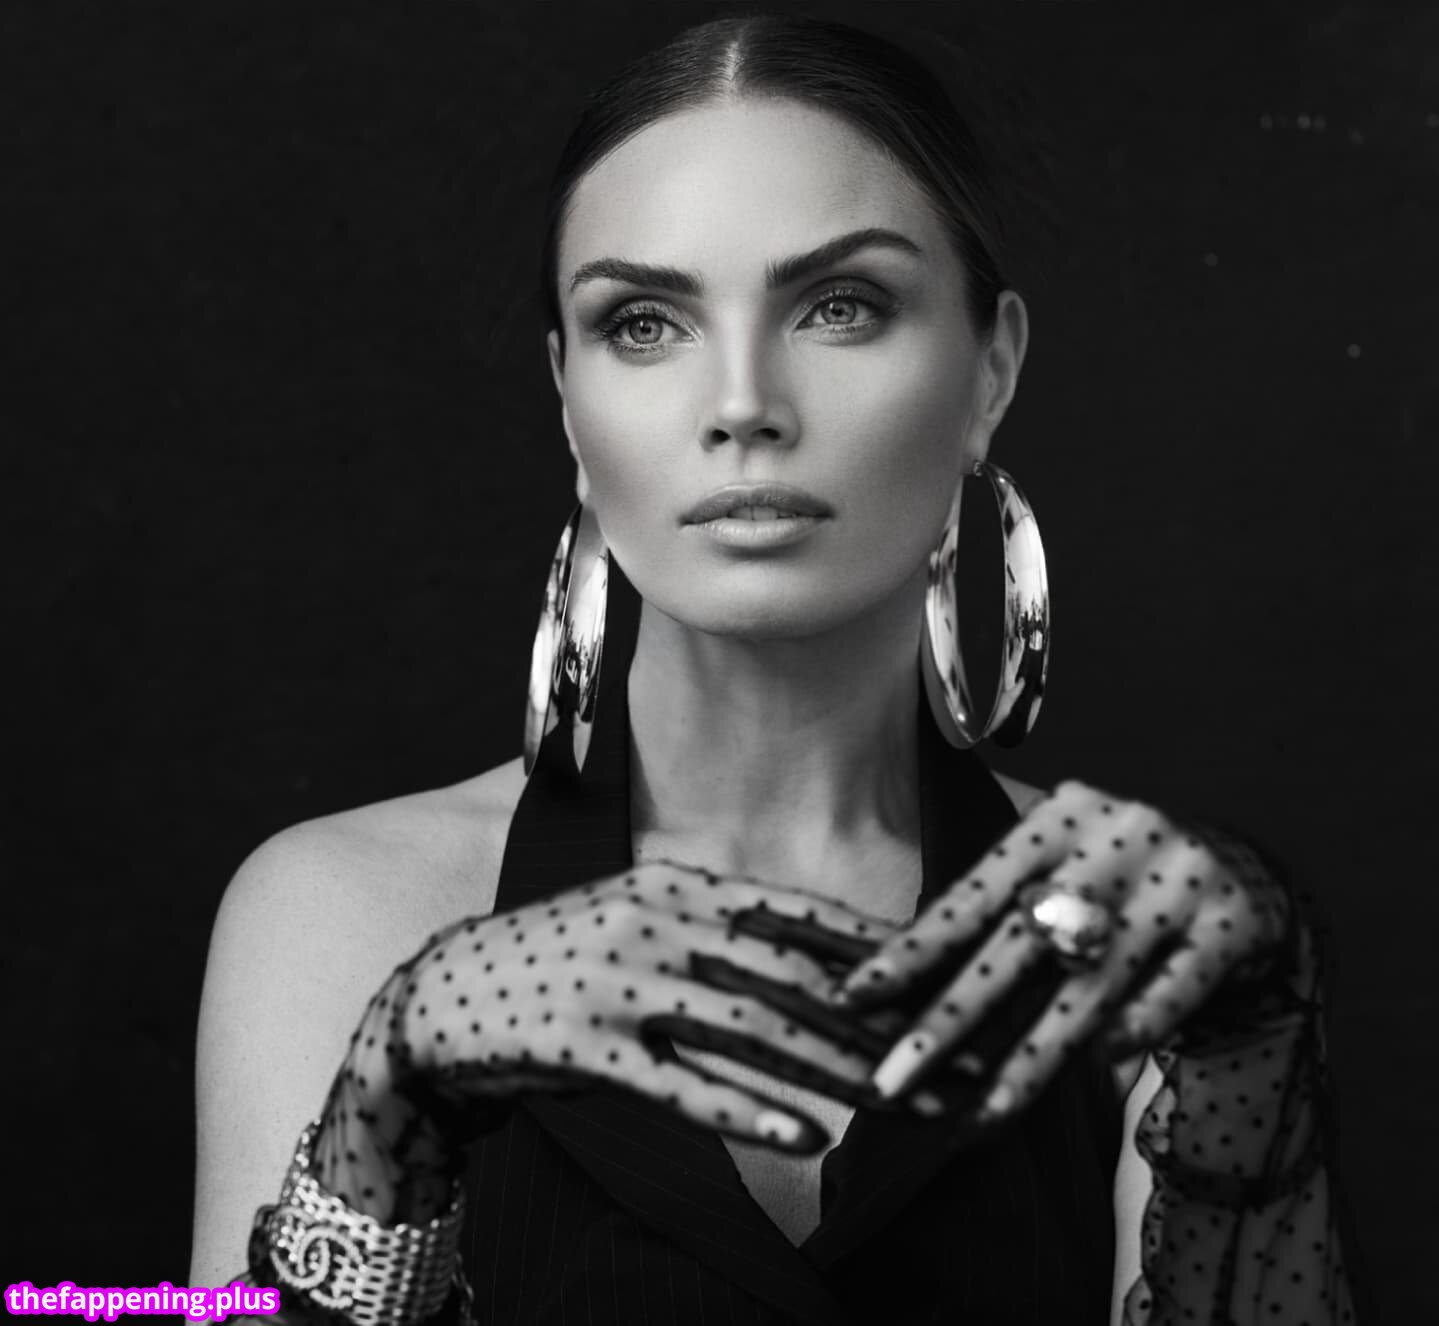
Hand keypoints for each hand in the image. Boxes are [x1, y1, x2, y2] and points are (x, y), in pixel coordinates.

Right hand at [313, 861, 931, 1223]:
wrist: (442, 996)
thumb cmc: (561, 961)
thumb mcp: (640, 922)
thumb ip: (717, 931)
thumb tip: (814, 962)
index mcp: (677, 886)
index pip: (799, 917)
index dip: (879, 951)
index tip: (950, 979)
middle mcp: (658, 922)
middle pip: (795, 977)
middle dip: (887, 1025)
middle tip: (962, 1060)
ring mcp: (621, 981)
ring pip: (754, 1029)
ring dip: (843, 1072)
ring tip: (916, 1106)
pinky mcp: (587, 1046)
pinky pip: (681, 1086)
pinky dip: (747, 1112)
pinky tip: (808, 1139)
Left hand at [829, 779, 1291, 1121]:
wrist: (1253, 873)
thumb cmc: (1122, 880)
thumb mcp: (1063, 860)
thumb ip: (999, 899)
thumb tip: (893, 971)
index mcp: (1058, 814)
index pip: (969, 895)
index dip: (911, 950)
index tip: (851, 999)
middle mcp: (1115, 835)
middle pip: (1016, 944)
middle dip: (947, 1022)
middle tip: (889, 1084)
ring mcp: (1179, 875)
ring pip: (1089, 983)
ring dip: (1030, 1059)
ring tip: (977, 1120)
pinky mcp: (1234, 922)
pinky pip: (1177, 986)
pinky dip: (1140, 1023)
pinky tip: (1101, 1066)